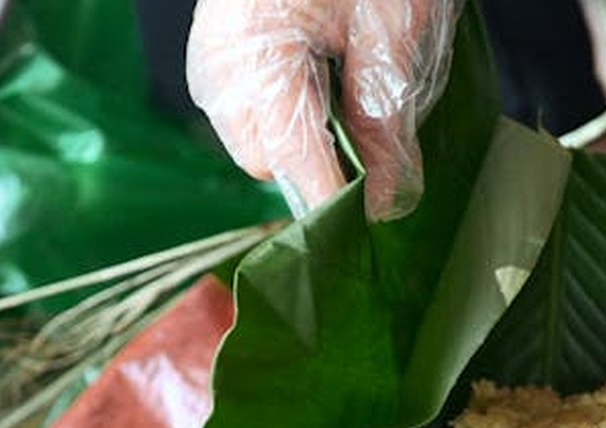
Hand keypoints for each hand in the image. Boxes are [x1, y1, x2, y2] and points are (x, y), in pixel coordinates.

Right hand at [187, 0, 462, 219]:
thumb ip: (387, 123)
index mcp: (259, 49)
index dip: (335, 198)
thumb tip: (387, 203)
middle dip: (321, 159)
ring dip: (305, 135)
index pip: (293, 158)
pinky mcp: (217, 52)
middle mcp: (220, 61)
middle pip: (268, 159)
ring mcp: (211, 56)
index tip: (373, 219)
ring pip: (256, 142)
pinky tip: (321, 74)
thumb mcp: (393, 30)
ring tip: (345, 84)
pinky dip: (289, 108)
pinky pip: (249, 111)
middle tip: (373, 125)